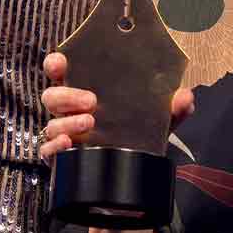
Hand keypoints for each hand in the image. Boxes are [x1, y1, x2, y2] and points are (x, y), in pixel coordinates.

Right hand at [37, 52, 195, 161]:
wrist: (136, 171)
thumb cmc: (140, 132)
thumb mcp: (160, 118)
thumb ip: (174, 107)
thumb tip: (185, 97)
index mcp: (87, 89)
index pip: (62, 71)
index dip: (56, 63)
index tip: (61, 61)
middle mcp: (72, 110)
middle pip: (52, 95)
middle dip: (66, 95)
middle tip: (92, 101)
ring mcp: (66, 133)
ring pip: (51, 123)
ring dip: (66, 122)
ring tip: (90, 122)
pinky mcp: (63, 157)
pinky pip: (48, 150)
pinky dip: (54, 147)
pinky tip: (68, 146)